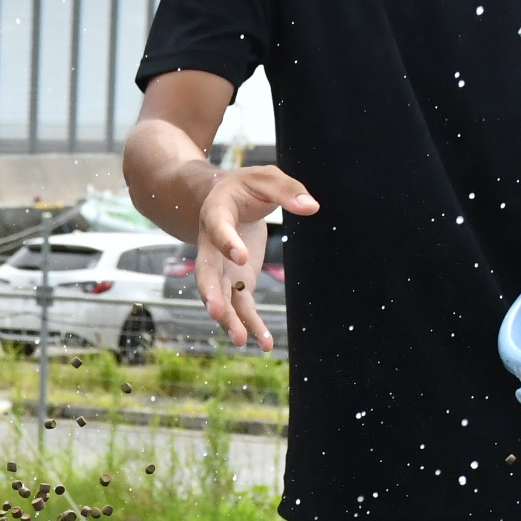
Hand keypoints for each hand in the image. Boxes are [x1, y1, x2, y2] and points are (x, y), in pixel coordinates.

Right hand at [195, 164, 316, 350]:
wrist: (227, 200)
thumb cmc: (246, 186)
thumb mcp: (266, 178)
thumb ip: (287, 190)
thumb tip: (312, 207)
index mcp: (216, 213)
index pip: (218, 229)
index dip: (227, 243)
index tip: (240, 257)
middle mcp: (211, 246)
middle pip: (207, 273)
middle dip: (211, 294)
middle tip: (217, 311)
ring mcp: (222, 268)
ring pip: (222, 297)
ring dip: (230, 319)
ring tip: (242, 340)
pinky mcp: (237, 282)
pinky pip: (241, 306)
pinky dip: (251, 324)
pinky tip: (264, 343)